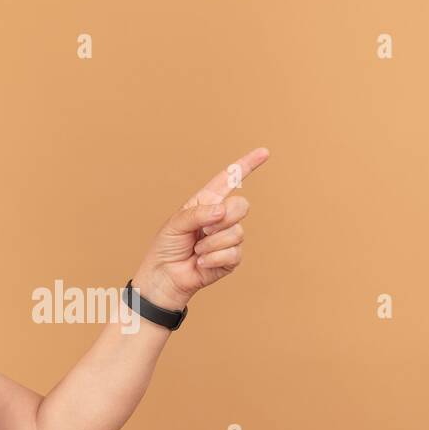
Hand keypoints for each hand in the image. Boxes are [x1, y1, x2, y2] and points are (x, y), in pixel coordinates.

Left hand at [131, 147, 267, 310]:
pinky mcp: (231, 259)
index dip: (246, 165)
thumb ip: (199, 213)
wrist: (164, 276)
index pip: (229, 179)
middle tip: (203, 231)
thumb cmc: (167, 247)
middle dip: (223, 218)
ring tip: (197, 250)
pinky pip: (233, 253)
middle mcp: (221, 217)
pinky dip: (214, 258)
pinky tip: (201, 262)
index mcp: (207, 202)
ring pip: (237, 232)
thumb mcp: (176, 223)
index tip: (264, 152)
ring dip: (212, 243)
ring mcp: (228, 238)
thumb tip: (222, 211)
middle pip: (241, 206)